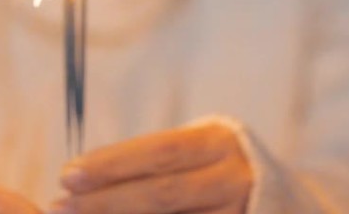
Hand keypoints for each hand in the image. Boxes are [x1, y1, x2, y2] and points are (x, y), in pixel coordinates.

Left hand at [49, 120, 252, 213]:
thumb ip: (156, 164)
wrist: (289, 203)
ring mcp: (240, 212)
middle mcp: (232, 177)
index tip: (67, 174)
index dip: (112, 164)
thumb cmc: (219, 169)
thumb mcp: (197, 152)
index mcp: (216, 142)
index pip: (157, 152)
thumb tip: (87, 176)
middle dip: (107, 202)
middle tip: (59, 205)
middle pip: (162, 193)